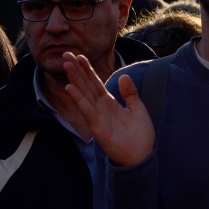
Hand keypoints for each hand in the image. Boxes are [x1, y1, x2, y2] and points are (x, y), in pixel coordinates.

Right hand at [63, 52, 155, 166]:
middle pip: (86, 85)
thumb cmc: (140, 134)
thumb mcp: (137, 108)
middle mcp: (100, 108)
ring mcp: (97, 117)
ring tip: (66, 64)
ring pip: (84, 94)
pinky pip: (87, 110)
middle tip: (66, 53)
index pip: (95, 83)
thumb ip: (129, 92)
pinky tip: (70, 87)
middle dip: (77, 70)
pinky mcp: (97, 127)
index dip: (87, 69)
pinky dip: (78, 98)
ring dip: (75, 79)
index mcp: (109, 103)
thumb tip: (123, 75)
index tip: (78, 55)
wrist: (142, 155)